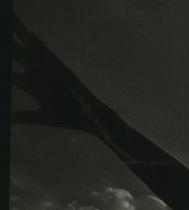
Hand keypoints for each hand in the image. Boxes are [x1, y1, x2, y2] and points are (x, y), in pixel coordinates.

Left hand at [11, 15, 96, 132]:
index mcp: (31, 83)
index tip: (1, 52)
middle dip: (9, 42)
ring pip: (28, 49)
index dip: (5, 57)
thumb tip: (9, 121)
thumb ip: (24, 116)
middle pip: (16, 52)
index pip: (9, 71)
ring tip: (9, 19)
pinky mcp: (60, 71)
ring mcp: (47, 71)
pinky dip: (37, 45)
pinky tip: (30, 34)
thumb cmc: (68, 118)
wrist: (90, 118)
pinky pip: (47, 55)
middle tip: (4, 20)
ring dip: (19, 32)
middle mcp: (37, 73)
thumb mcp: (43, 117)